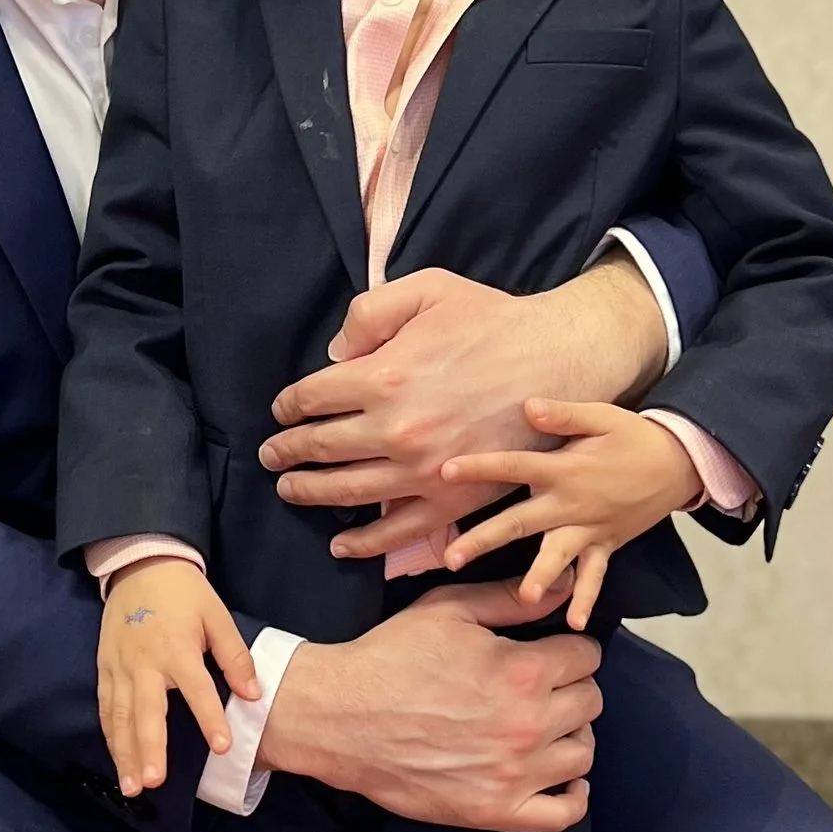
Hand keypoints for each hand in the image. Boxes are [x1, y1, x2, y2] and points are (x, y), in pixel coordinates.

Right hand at [97, 557, 259, 797]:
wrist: (140, 565)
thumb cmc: (184, 594)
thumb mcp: (217, 615)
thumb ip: (234, 656)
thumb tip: (254, 695)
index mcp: (177, 648)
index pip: (196, 689)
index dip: (210, 717)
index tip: (222, 747)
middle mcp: (144, 663)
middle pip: (146, 711)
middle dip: (148, 748)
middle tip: (153, 781)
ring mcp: (119, 668)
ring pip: (119, 717)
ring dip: (124, 753)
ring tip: (132, 786)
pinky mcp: (104, 669)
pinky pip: (105, 708)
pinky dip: (110, 737)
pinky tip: (117, 761)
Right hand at [256, 579, 602, 831]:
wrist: (339, 717)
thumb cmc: (390, 657)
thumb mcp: (448, 609)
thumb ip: (511, 598)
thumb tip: (568, 585)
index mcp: (521, 670)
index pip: (587, 656)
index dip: (569, 648)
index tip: (551, 652)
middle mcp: (528, 723)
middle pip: (591, 702)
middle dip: (571, 687)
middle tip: (541, 687)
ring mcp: (516, 773)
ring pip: (583, 752)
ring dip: (570, 735)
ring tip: (543, 726)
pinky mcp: (498, 811)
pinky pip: (564, 813)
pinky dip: (574, 796)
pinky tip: (562, 778)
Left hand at [257, 258, 666, 562]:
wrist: (559, 358)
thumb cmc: (491, 320)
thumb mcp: (425, 288)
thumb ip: (368, 313)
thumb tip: (335, 356)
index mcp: (384, 376)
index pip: (311, 397)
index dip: (288, 404)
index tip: (282, 409)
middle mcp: (396, 429)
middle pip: (320, 447)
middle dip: (287, 451)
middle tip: (273, 454)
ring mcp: (424, 470)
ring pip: (347, 491)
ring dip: (310, 492)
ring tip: (290, 488)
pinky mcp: (453, 497)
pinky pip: (398, 531)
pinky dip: (363, 543)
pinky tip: (339, 543)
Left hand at [440, 400, 700, 628]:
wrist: (680, 463)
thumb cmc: (633, 436)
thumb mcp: (602, 415)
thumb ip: (564, 413)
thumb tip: (528, 406)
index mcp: (565, 469)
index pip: (514, 466)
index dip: (480, 468)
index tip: (445, 472)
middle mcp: (572, 503)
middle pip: (521, 522)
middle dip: (485, 539)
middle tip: (452, 557)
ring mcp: (590, 528)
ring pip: (557, 556)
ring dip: (540, 577)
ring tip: (524, 597)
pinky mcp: (606, 544)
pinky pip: (595, 576)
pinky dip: (587, 598)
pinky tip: (576, 623)